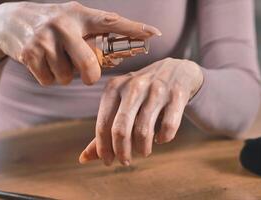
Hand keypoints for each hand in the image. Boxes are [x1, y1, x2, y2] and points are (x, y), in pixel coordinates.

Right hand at [0, 1, 160, 84]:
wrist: (10, 20)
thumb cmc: (53, 25)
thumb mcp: (74, 20)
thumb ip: (94, 34)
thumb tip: (121, 56)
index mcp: (81, 15)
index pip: (112, 22)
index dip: (135, 28)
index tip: (155, 34)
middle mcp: (64, 24)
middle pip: (89, 64)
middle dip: (90, 76)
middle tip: (87, 75)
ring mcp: (45, 39)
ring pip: (68, 76)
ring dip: (65, 75)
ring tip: (56, 58)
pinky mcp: (30, 53)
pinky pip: (50, 80)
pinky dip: (49, 77)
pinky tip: (43, 62)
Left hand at [79, 58, 203, 165]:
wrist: (178, 71)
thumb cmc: (143, 92)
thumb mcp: (121, 103)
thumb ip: (105, 129)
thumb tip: (83, 158)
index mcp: (115, 87)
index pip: (103, 125)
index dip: (104, 149)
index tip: (108, 161)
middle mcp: (134, 86)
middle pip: (121, 129)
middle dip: (122, 152)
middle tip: (125, 161)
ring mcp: (157, 89)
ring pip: (144, 130)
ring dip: (142, 148)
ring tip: (144, 151)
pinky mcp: (177, 95)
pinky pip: (168, 127)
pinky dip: (163, 138)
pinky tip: (161, 138)